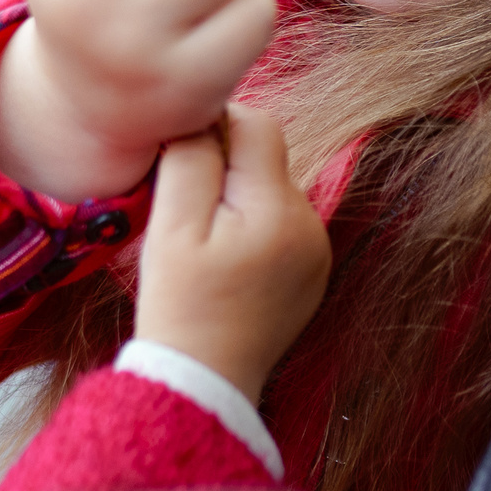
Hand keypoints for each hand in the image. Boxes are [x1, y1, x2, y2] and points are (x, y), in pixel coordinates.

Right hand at [133, 105, 330, 402]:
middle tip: (187, 209)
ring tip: (206, 241)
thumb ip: (191, 158)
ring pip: (272, 187)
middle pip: (266, 156)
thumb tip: (205, 110)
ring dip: (239, 196)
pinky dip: (253, 226)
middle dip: (225, 167)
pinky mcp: (314, 269)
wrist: (204, 380)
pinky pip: (282, 221)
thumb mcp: (172, 226)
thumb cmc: (179, 302)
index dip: (213, 128)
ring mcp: (317, 249)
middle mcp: (311, 224)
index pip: (256, 124)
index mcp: (277, 210)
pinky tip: (227, 260)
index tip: (181, 161)